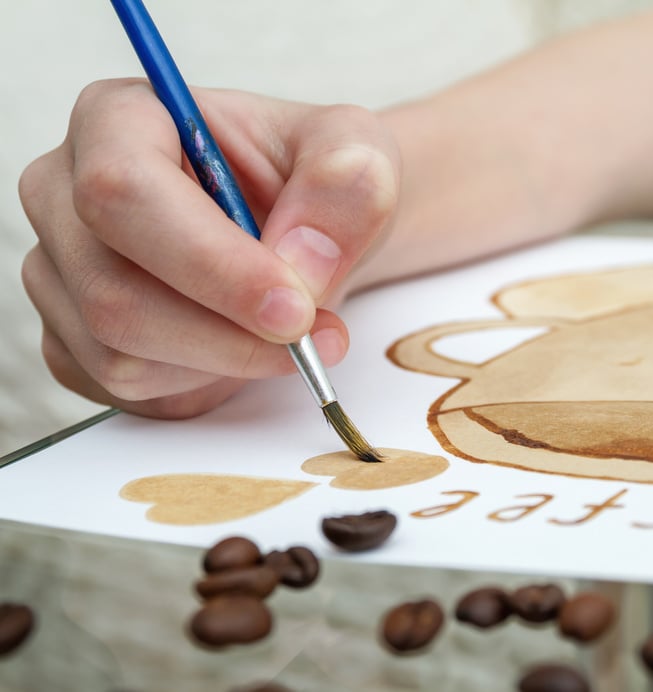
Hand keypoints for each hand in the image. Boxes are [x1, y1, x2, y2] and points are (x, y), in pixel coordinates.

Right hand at [19, 79, 399, 417]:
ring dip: (229, 362)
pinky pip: (130, 390)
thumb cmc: (314, 180)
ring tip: (298, 336)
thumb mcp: (357, 152)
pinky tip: (247, 345)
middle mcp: (65, 194)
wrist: (305, 230)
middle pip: (113, 291)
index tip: (294, 306)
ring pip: (122, 354)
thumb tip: (303, 263)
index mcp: (116, 120)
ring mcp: (60, 273)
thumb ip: (346, 183)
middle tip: (316, 337)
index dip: (210, 262)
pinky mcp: (75, 341)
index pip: (124, 192)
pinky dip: (207, 382)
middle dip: (230, 333)